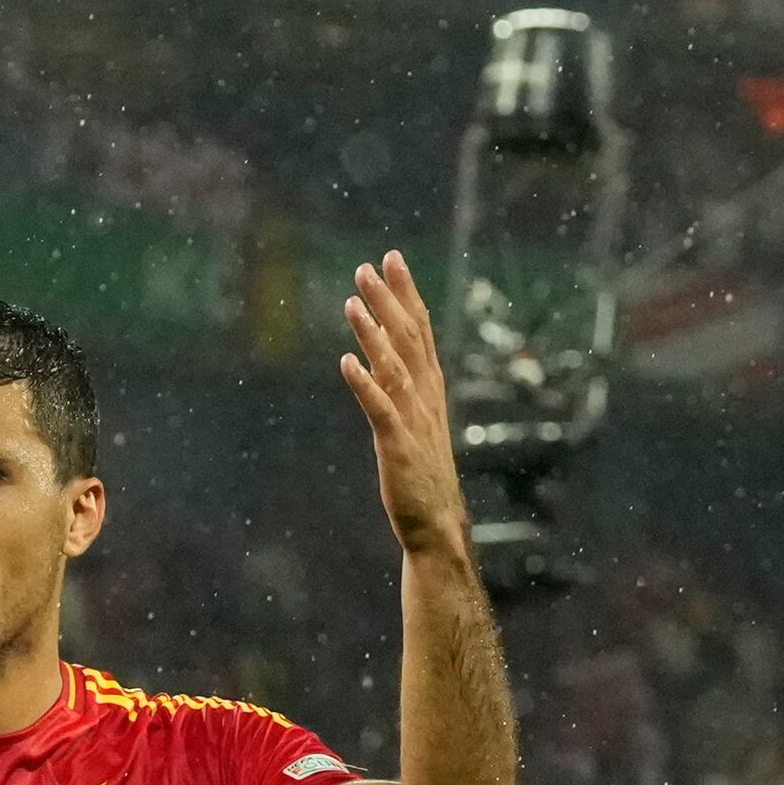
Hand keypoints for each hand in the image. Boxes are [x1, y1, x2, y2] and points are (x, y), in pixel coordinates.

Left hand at [341, 250, 469, 564]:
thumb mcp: (414, 422)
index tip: (392, 259)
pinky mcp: (398, 446)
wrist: (437, 525)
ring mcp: (413, 420)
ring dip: (373, 331)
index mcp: (429, 389)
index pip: (419, 330)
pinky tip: (347, 361)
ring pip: (394, 365)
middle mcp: (425, 397)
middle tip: (370, 264)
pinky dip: (365, 383)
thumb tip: (379, 356)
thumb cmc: (422, 476)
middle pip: (408, 338)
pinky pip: (380, 409)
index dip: (406, 293)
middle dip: (389, 299)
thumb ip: (401, 388)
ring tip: (354, 300)